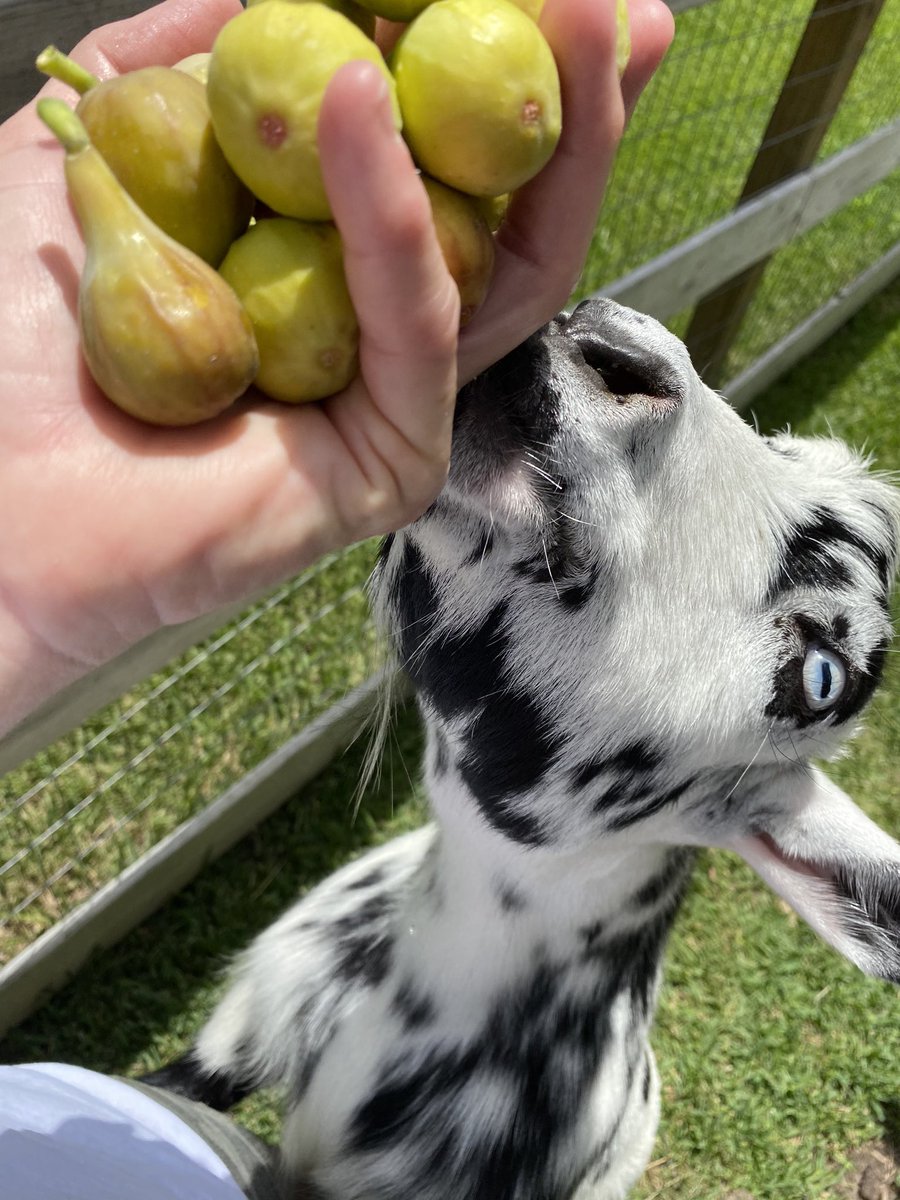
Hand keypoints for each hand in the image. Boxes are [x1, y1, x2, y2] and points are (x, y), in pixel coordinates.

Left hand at [0, 0, 671, 732]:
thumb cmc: (9, 339)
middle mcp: (376, 334)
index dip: (495, 67)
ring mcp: (396, 404)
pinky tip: (359, 97)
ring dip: (551, 142)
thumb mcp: (80, 152)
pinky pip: (417, 328)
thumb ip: (175, 65)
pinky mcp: (393, 463)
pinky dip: (392, 210)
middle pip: (508, 215)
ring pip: (508, 271)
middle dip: (573, 100)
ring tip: (570, 11)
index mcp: (325, 266)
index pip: (440, 162)